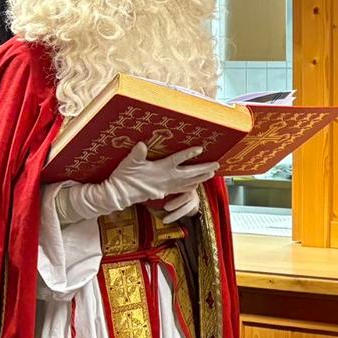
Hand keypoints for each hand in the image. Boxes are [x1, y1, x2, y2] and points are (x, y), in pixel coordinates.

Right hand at [57, 143, 218, 223]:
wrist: (120, 194)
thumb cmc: (125, 176)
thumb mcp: (129, 162)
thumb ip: (137, 153)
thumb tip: (142, 144)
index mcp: (161, 169)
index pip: (178, 160)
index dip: (189, 154)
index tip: (201, 148)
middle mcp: (167, 179)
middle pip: (190, 173)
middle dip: (204, 169)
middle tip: (217, 164)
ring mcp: (167, 187)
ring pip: (188, 183)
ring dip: (201, 178)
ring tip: (212, 174)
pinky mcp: (164, 192)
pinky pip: (182, 190)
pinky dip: (191, 186)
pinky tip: (196, 185)